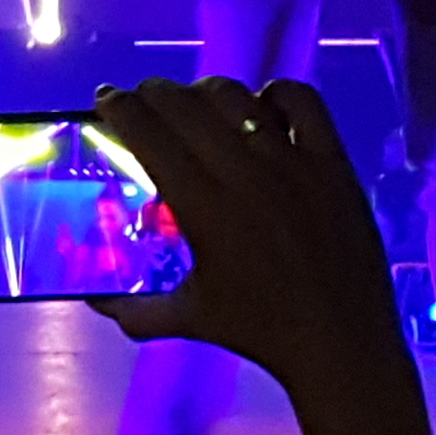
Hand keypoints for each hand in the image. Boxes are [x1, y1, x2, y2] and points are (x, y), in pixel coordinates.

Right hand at [83, 78, 408, 412]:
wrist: (341, 343)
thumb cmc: (261, 332)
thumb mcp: (191, 318)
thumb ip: (136, 310)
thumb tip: (94, 304)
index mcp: (203, 208)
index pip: (150, 134)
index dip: (122, 107)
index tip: (108, 98)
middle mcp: (244, 174)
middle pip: (186, 106)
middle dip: (155, 93)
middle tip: (144, 98)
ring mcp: (293, 163)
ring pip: (238, 98)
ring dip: (207, 91)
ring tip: (197, 101)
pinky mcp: (333, 163)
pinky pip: (303, 103)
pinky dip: (277, 93)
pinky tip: (263, 106)